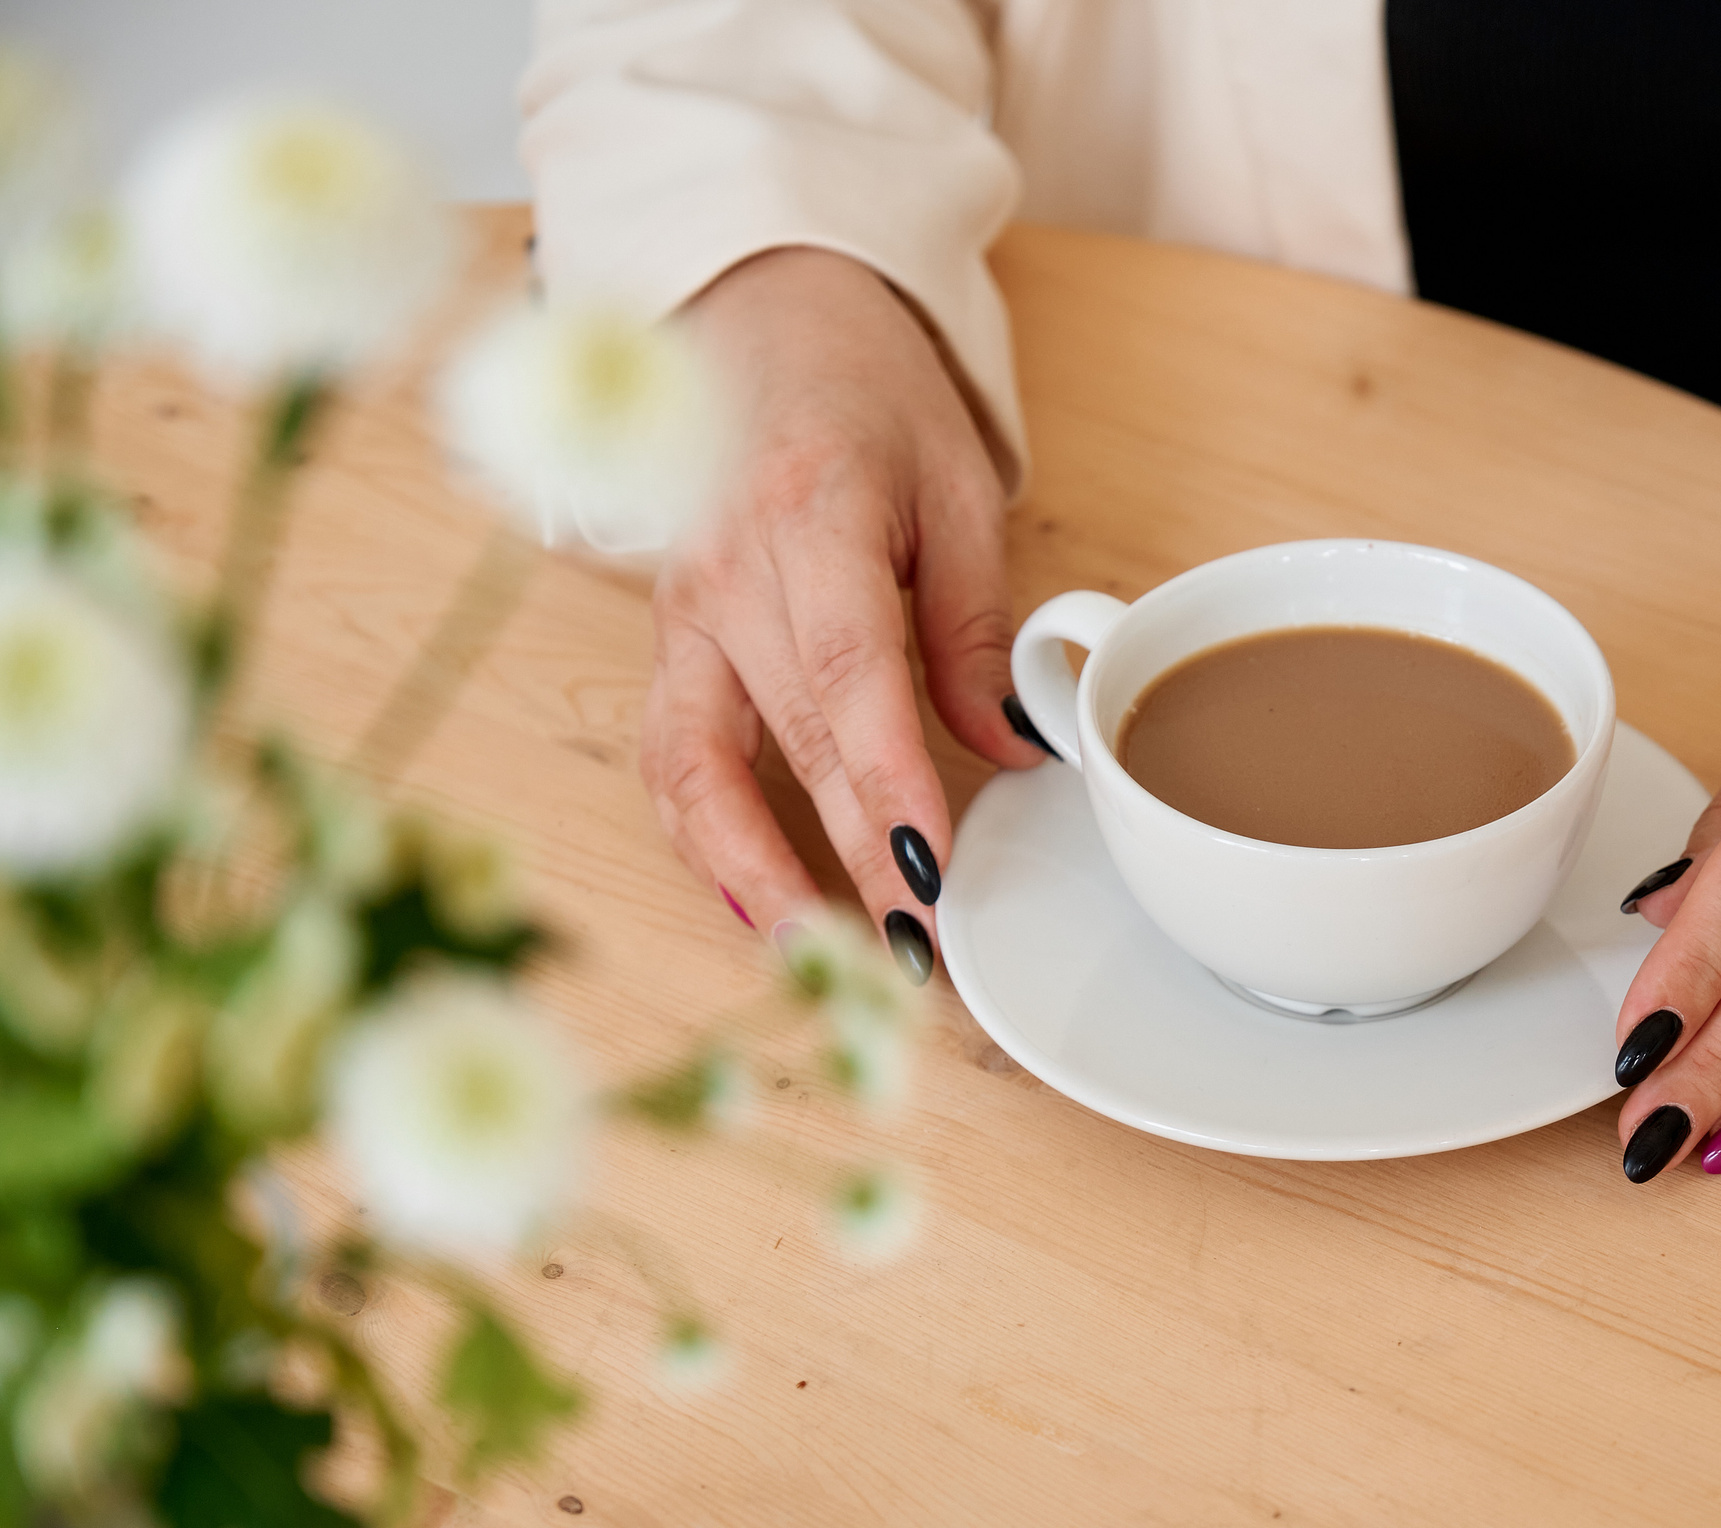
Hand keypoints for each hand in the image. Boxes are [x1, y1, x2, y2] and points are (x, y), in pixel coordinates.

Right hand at [640, 247, 1047, 979]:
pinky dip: (707, 840)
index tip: (928, 871)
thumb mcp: (957, 489)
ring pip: (697, 769)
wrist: (768, 323)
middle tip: (916, 952)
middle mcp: (725, 570)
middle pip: (788, 743)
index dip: (885, 786)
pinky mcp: (660, 641)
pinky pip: (671, 757)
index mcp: (809, 513)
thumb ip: (975, 626)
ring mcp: (677, 610)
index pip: (849, 677)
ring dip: (757, 876)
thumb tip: (1010, 751)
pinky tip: (759, 905)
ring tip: (827, 960)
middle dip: (850, 860)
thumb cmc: (871, 398)